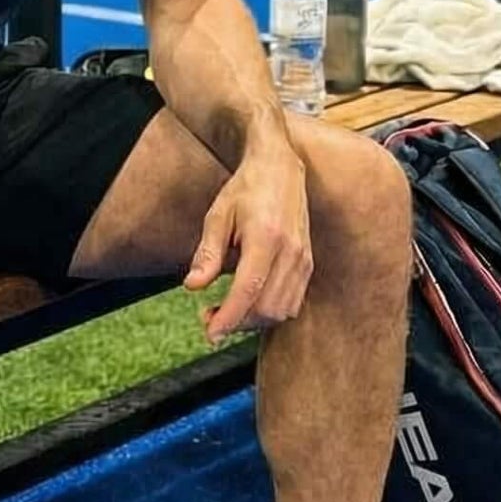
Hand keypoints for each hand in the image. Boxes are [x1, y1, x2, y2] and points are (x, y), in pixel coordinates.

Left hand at [182, 137, 312, 344]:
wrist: (281, 168)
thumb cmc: (245, 189)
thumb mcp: (218, 215)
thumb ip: (208, 253)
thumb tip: (192, 286)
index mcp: (266, 237)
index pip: (248, 290)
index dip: (229, 318)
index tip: (210, 334)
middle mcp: (290, 251)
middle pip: (266, 307)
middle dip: (237, 322)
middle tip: (208, 318)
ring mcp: (303, 259)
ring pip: (281, 310)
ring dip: (253, 320)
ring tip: (226, 310)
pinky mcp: (308, 263)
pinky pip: (292, 302)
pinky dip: (270, 311)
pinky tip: (249, 302)